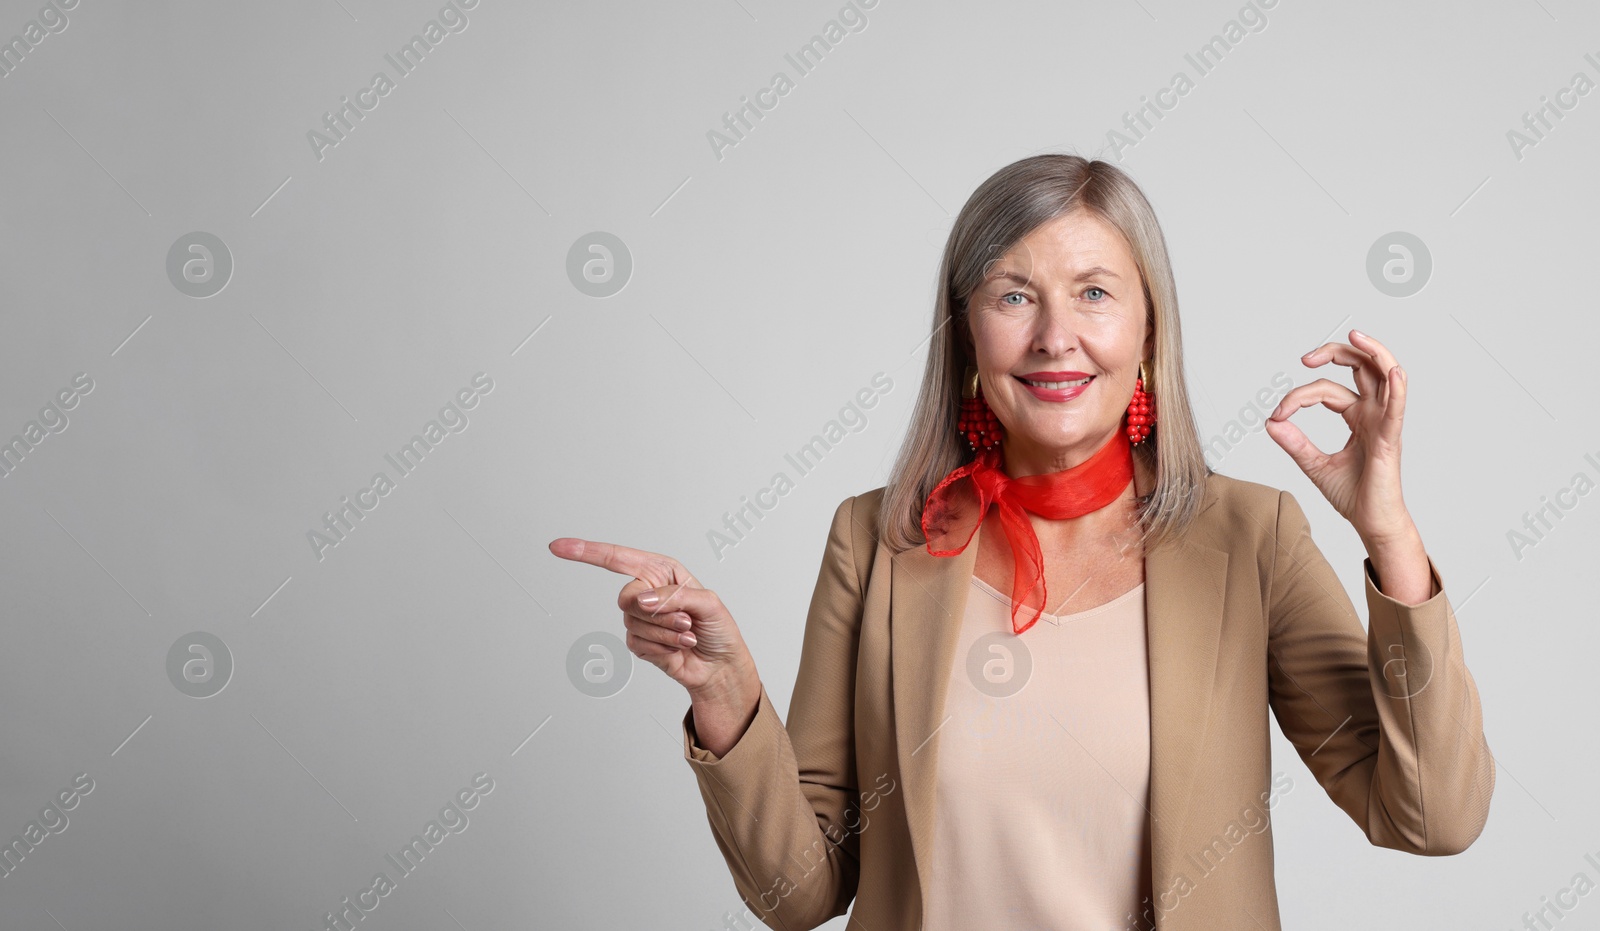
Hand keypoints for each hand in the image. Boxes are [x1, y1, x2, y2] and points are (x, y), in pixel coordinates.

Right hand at [548, 538, 751, 694]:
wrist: (720, 665)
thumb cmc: (718, 629)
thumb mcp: (707, 603)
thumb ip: (673, 596)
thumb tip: (641, 599)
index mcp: (661, 571)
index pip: (618, 558)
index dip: (587, 552)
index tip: (559, 547)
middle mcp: (647, 591)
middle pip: (626, 597)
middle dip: (658, 612)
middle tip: (685, 620)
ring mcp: (640, 618)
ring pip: (634, 623)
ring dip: (665, 632)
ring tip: (686, 634)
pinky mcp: (639, 642)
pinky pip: (638, 643)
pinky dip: (663, 647)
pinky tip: (678, 648)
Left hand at [1264, 329, 1416, 543]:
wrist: (1371, 523)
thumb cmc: (1353, 495)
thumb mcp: (1314, 465)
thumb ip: (1294, 443)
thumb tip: (1271, 423)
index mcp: (1357, 417)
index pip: (1327, 391)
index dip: (1298, 397)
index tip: (1278, 415)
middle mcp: (1373, 414)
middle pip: (1361, 369)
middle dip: (1335, 354)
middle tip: (1306, 358)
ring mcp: (1384, 423)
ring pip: (1385, 376)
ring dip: (1373, 352)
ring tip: (1355, 335)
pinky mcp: (1390, 439)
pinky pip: (1397, 408)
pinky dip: (1396, 388)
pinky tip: (1392, 372)